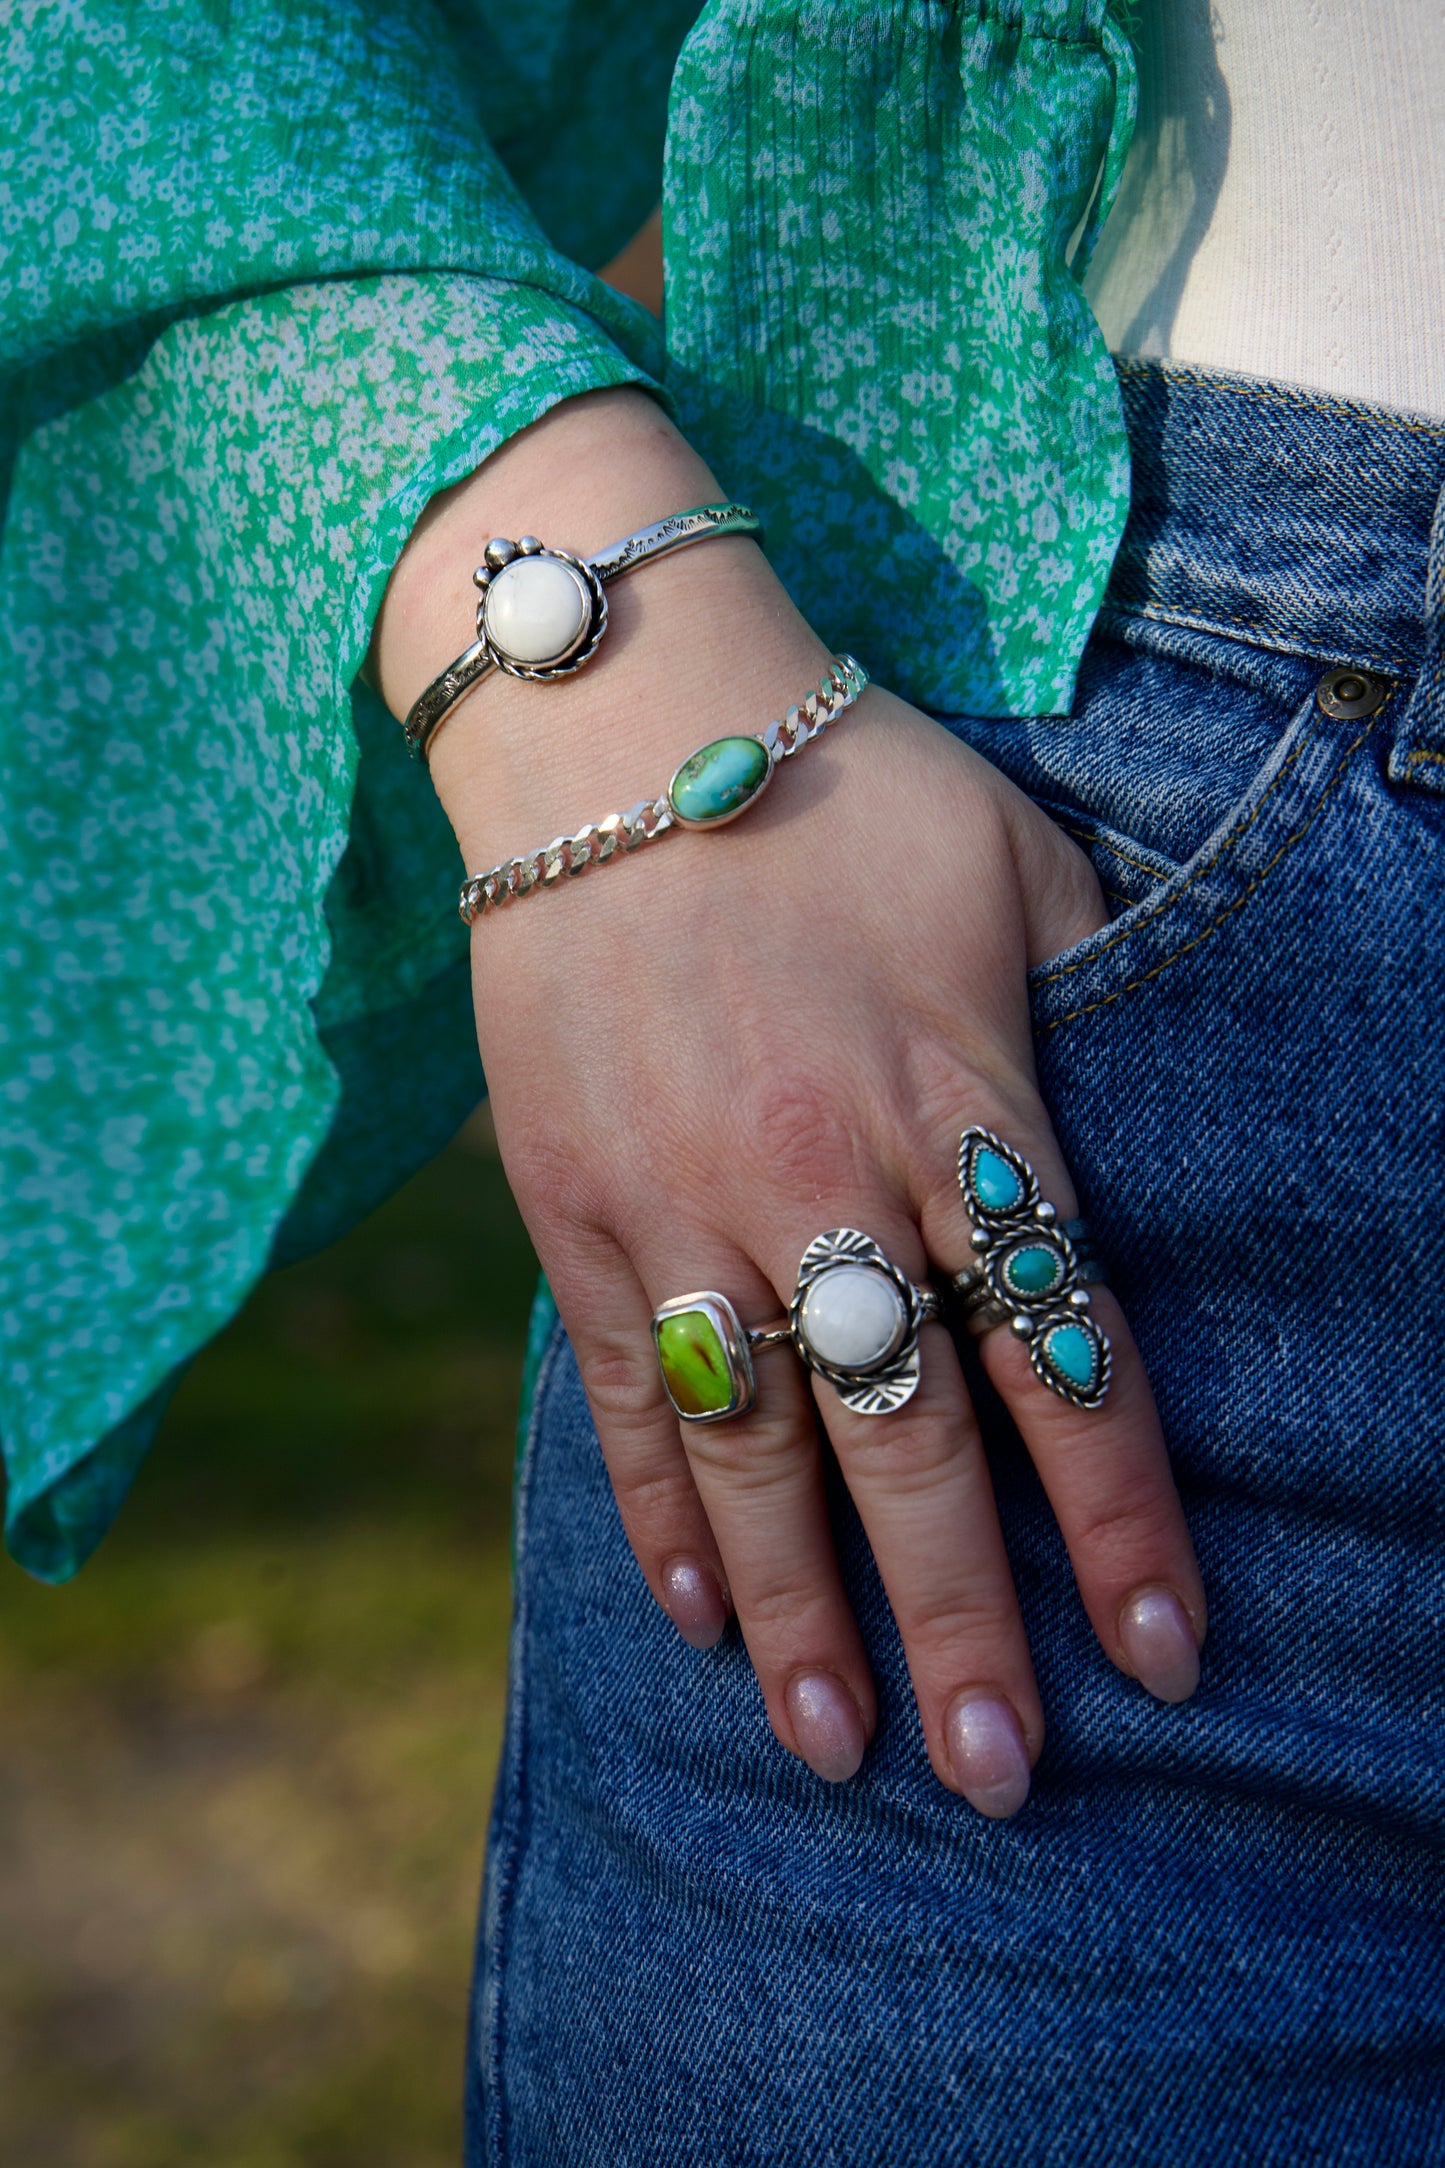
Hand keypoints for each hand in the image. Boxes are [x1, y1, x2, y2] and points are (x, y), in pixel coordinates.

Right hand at [375, 391, 1205, 1815]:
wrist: (611, 724)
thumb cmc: (839, 783)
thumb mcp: (1017, 861)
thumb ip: (1096, 1005)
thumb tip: (1157, 1124)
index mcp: (959, 1099)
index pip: (1063, 1348)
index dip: (1124, 1514)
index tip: (1170, 1653)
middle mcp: (822, 1175)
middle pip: (913, 1438)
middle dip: (967, 1618)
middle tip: (1002, 1775)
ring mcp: (681, 1198)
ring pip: (759, 1448)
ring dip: (806, 1613)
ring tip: (845, 1755)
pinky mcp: (570, 1202)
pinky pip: (620, 1390)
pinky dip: (658, 1513)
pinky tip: (697, 1621)